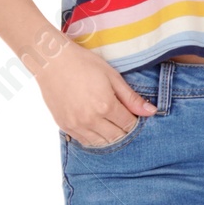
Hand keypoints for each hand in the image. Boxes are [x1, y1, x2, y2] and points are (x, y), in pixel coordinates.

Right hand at [35, 38, 157, 146]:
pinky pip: (84, 141)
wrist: (52, 61)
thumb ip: (131, 98)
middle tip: (122, 119)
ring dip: (109, 136)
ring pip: (100, 142)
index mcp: (105, 106)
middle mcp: (90, 119)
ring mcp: (76, 124)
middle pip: (116, 137)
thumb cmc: (83, 64)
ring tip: (110, 123)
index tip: (132, 113)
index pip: (128, 125)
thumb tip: (151, 112)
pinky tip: (96, 126)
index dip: (134, 121)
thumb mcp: (112, 76)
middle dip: (124, 130)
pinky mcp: (64, 126)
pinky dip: (94, 137)